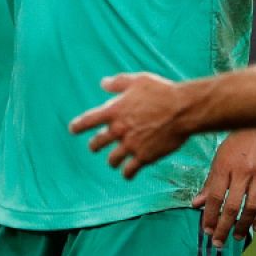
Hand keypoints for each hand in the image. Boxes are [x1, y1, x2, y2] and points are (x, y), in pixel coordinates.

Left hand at [68, 72, 191, 178]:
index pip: (88, 120)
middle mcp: (119, 129)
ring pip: (112, 160)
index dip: (78, 126)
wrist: (183, 110)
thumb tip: (103, 83)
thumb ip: (118, 83)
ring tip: (113, 161)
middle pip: (97, 142)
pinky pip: (129, 171)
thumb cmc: (162, 92)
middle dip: (94, 145)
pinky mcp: (144, 157)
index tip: (72, 130)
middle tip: (94, 146)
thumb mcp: (138, 81)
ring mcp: (131, 145)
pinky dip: (127, 174)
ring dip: (111, 161)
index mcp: (114, 111)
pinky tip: (128, 174)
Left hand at [193, 128, 255, 247]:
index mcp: (224, 165)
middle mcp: (242, 170)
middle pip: (231, 206)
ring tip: (236, 237)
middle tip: (218, 242)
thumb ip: (210, 182)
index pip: (214, 196)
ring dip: (243, 225)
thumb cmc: (238, 142)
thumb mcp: (220, 158)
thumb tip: (195, 204)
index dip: (209, 216)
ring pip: (251, 207)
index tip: (206, 230)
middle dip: (223, 227)